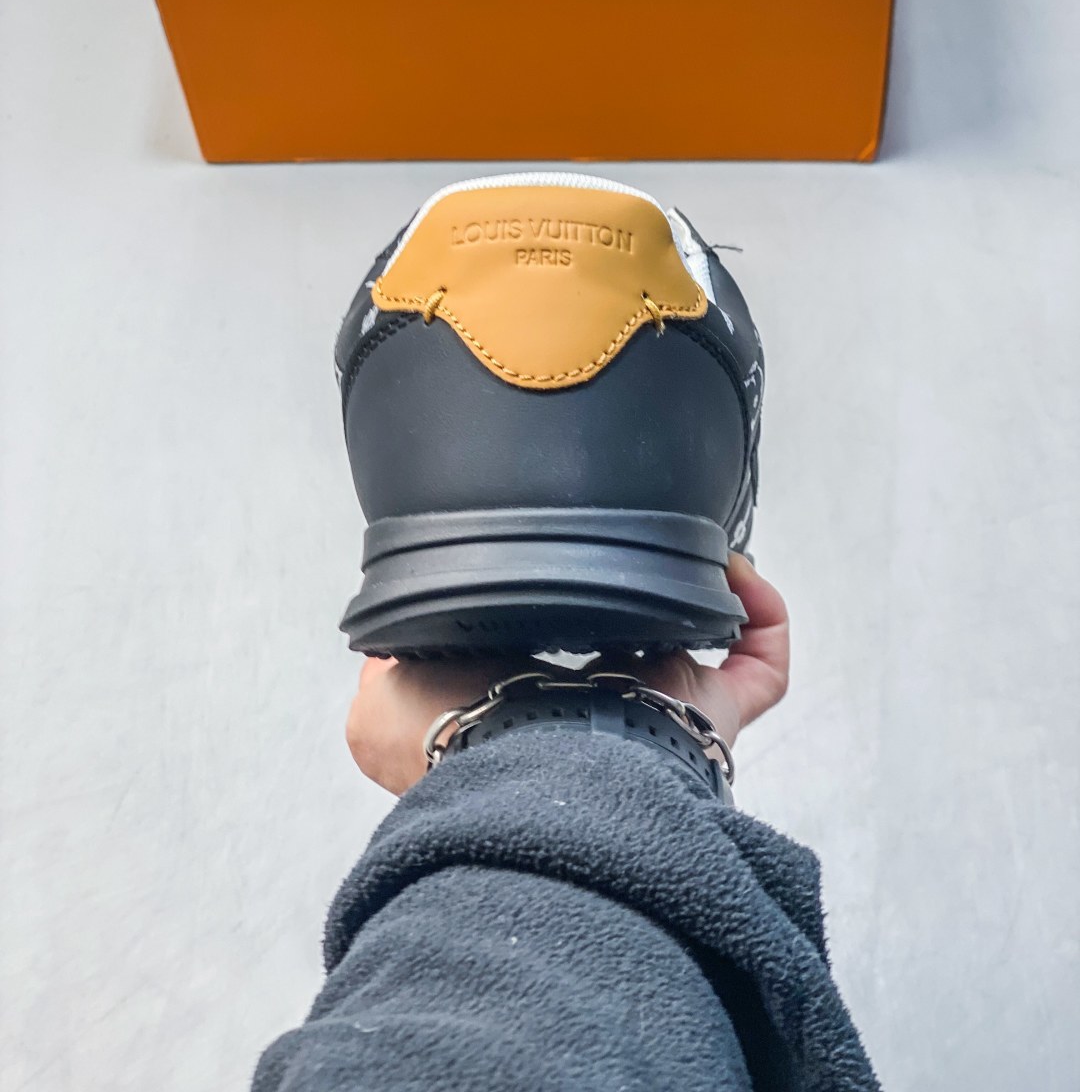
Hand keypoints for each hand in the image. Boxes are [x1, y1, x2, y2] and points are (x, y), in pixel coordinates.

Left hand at [346, 553, 788, 795]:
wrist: (524, 765)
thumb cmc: (459, 741)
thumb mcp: (382, 707)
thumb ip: (384, 667)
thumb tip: (390, 647)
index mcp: (535, 717)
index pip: (561, 672)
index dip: (566, 625)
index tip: (565, 580)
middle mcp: (607, 720)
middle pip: (642, 662)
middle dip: (647, 609)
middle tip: (642, 559)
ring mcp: (668, 718)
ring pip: (706, 660)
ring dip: (705, 599)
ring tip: (695, 552)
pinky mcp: (718, 713)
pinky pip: (762, 665)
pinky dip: (761, 613)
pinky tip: (738, 571)